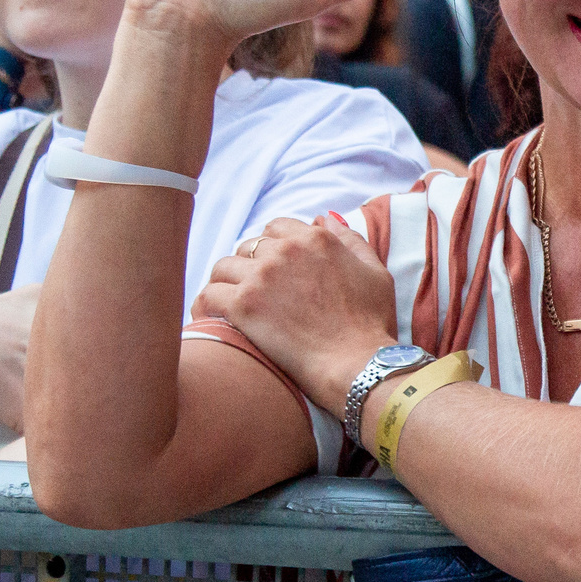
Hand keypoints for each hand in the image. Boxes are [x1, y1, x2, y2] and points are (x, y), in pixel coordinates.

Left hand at [193, 215, 397, 410]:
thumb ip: (350, 239)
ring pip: (223, 268)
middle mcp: (285, 251)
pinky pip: (208, 296)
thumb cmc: (369, 325)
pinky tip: (209, 319)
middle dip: (247, 265)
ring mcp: (261, 277)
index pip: (275, 227)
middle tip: (251, 291)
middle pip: (247, 246)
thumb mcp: (375, 272)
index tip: (271, 267)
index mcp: (315, 239)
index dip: (271, 246)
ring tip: (226, 305)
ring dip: (224, 284)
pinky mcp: (243, 306)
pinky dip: (205, 307)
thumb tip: (324, 218)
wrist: (356, 364)